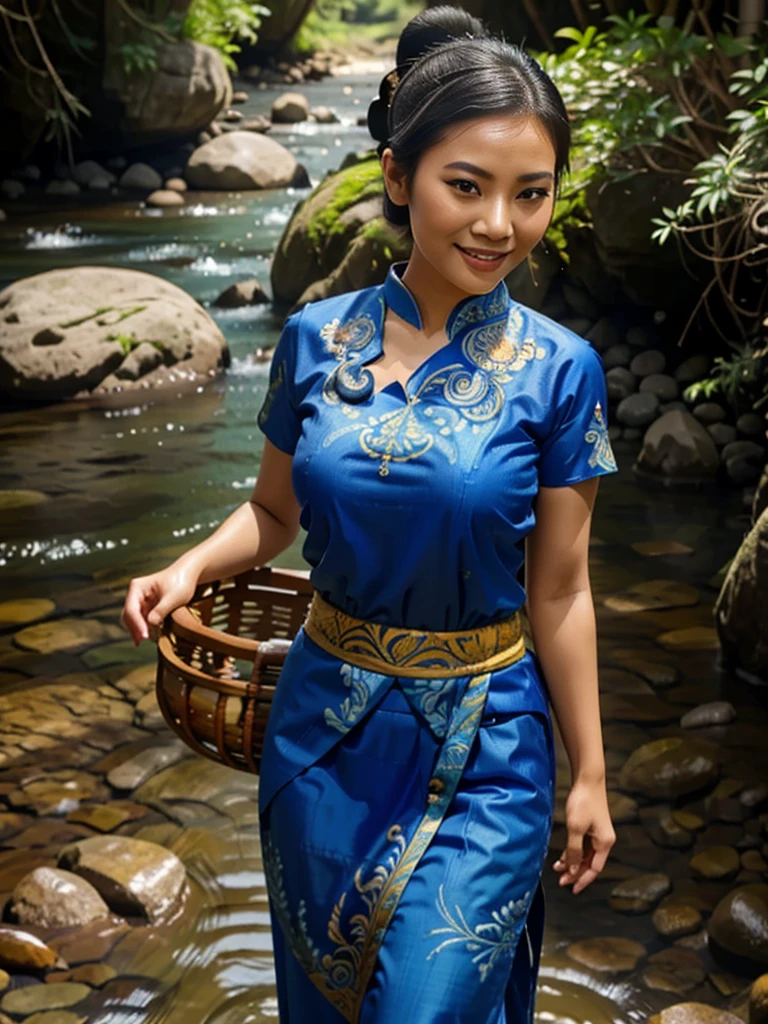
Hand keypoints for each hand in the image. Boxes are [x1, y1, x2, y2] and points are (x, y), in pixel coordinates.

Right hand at [120, 563, 198, 645]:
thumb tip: (150, 623)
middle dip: (136, 629)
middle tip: (144, 641)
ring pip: (134, 620)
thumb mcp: (173, 597)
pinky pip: (142, 621)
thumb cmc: (181, 582)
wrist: (189, 575)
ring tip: (149, 639)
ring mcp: (140, 601)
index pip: (131, 609)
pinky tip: (152, 636)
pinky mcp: (147, 607)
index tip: (145, 636)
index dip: (137, 625)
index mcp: (137, 587)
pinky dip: (145, 628)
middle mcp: (135, 594)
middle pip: (129, 616)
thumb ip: (161, 610)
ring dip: (139, 630)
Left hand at [552, 779, 615, 894]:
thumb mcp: (576, 828)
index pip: (595, 869)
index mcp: (605, 843)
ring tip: (558, 868)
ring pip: (586, 855)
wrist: (588, 779)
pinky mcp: (592, 826)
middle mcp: (604, 840)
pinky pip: (583, 846)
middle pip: (591, 864)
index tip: (572, 889)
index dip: (583, 880)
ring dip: (573, 862)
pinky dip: (573, 852)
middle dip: (576, 873)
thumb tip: (573, 869)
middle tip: (561, 880)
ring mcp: (598, 833)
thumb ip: (574, 851)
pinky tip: (563, 856)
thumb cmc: (584, 801)